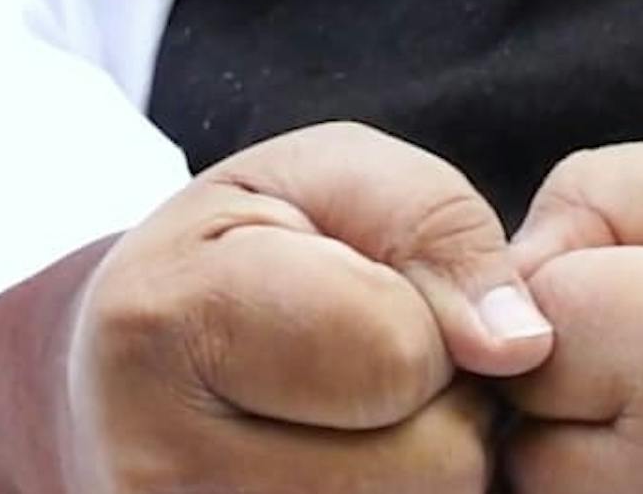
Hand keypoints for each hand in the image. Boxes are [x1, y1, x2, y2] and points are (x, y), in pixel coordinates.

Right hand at [0, 121, 555, 493]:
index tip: (379, 292)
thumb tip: (521, 345)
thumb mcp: (330, 178)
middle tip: (381, 363)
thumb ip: (436, 225)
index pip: (398, 354)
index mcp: (167, 319)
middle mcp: (154, 462)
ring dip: (431, 463)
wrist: (121, 370)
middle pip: (430, 466)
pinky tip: (355, 460)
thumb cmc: (246, 249)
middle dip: (444, 402)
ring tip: (366, 414)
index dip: (431, 315)